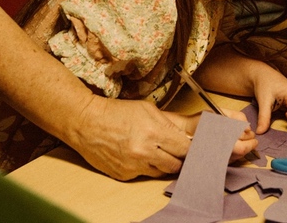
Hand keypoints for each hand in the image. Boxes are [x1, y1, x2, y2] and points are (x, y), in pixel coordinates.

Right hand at [72, 95, 193, 179]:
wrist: (87, 123)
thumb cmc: (119, 112)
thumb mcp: (149, 109)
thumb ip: (174, 121)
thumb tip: (199, 125)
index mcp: (153, 132)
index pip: (185, 148)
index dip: (191, 146)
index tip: (192, 143)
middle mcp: (144, 152)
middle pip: (176, 164)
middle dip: (180, 157)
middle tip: (178, 149)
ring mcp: (134, 166)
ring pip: (162, 172)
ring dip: (164, 163)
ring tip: (158, 150)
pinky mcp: (125, 176)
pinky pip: (144, 175)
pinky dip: (146, 167)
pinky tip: (139, 155)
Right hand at [166, 108, 258, 163]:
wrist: (185, 133)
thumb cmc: (200, 121)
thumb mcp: (219, 112)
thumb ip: (236, 118)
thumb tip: (248, 128)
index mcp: (220, 141)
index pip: (241, 148)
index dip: (250, 142)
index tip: (253, 136)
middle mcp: (218, 153)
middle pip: (241, 155)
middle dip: (250, 146)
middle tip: (253, 140)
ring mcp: (216, 159)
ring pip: (236, 159)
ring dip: (244, 150)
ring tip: (245, 141)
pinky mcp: (215, 162)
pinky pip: (230, 161)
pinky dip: (236, 154)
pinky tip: (234, 146)